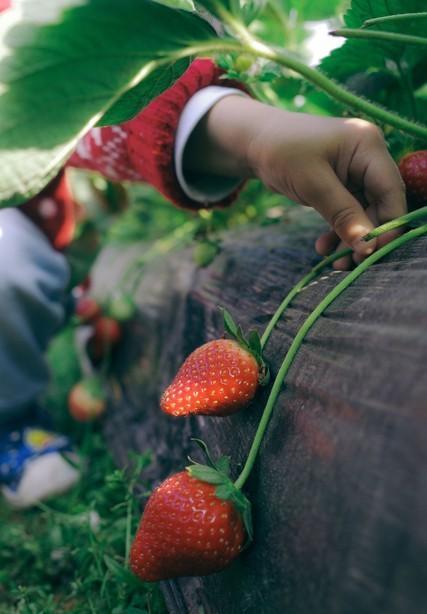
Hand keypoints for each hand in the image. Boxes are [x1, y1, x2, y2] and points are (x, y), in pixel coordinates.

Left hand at [185, 96, 405, 268]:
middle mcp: (369, 157)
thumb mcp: (312, 183)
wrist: (255, 142)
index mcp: (368, 146)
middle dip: (366, 236)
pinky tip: (324, 247)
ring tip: (335, 262)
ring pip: (365, 213)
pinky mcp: (344, 185)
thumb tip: (366, 246)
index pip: (391, 190)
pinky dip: (339, 231)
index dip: (387, 224)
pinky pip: (349, 213)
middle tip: (348, 264)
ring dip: (351, 239)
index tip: (372, 253)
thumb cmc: (281, 152)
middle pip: (381, 205)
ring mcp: (357, 171)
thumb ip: (342, 214)